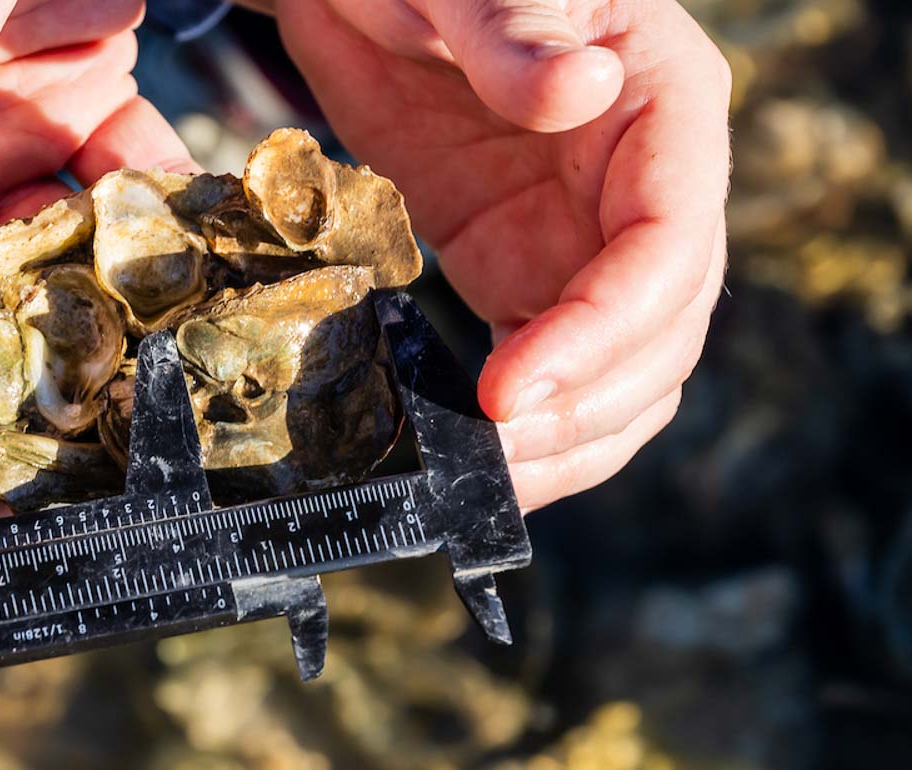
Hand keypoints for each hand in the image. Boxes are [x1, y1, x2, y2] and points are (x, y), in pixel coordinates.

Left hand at [272, 0, 730, 508]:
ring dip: (571, 439)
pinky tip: (478, 459)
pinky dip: (529, 426)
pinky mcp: (521, 270)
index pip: (670, 246)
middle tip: (494, 452)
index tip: (514, 388)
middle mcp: (642, 187)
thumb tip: (580, 92)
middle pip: (662, 331)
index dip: (603, 331)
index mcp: (661, 108)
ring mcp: (583, 238)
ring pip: (624, 372)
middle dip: (588, 405)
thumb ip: (518, 33)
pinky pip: (555, 368)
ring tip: (489, 476)